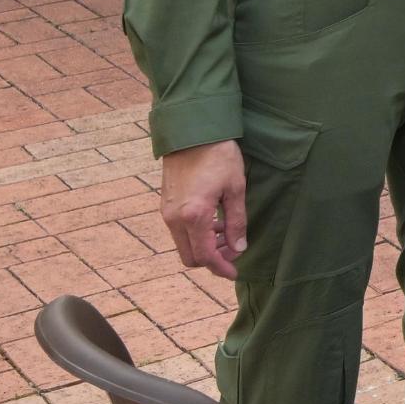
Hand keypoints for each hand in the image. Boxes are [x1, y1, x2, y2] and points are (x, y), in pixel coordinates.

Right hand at [161, 140, 248, 272]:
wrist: (191, 131)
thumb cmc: (218, 155)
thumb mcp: (235, 188)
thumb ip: (237, 222)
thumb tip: (239, 247)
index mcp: (194, 216)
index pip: (205, 256)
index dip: (221, 268)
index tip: (234, 272)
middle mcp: (175, 218)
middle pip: (190, 257)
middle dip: (212, 260)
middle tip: (233, 250)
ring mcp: (166, 212)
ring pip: (184, 244)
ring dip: (204, 246)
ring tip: (226, 233)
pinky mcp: (165, 205)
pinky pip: (178, 231)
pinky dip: (195, 234)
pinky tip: (214, 221)